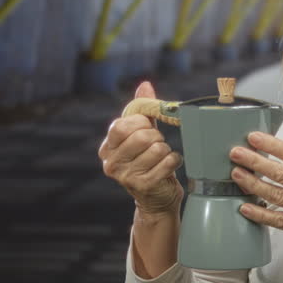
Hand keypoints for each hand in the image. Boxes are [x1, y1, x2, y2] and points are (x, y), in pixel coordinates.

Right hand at [98, 81, 183, 214]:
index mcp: (107, 147)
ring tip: (162, 157)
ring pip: (157, 148)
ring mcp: (126, 177)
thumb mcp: (143, 134)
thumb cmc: (149, 161)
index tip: (147, 128)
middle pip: (142, 136)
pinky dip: (174, 160)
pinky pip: (167, 162)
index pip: (123, 124)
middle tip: (158, 145)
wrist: (156, 197)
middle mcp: (111, 163)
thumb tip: (145, 85)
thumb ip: (142, 110)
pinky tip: (170, 165)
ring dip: (166, 150)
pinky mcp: (144, 186)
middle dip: (157, 137)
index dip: (141, 123)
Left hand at [228, 120, 282, 259]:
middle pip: (279, 173)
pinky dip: (261, 215)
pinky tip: (245, 208)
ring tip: (236, 174)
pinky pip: (278, 220)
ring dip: (253, 184)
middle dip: (255, 162)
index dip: (273, 145)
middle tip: (236, 153)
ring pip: (274, 195)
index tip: (255, 137)